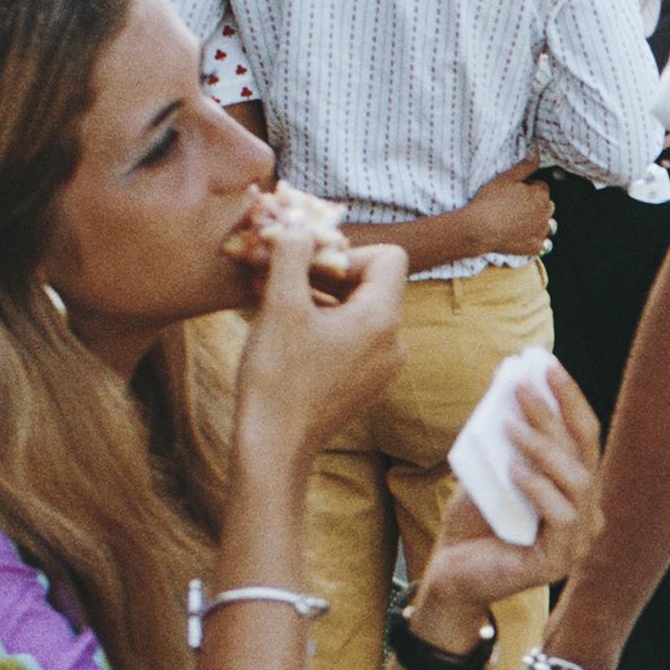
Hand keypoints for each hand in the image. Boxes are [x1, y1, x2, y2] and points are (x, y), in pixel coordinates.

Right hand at [229, 205, 402, 468]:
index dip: (348, 252)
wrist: (275, 448)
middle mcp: (395, 344)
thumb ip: (291, 253)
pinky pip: (355, 341)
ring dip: (324, 301)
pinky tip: (291, 338)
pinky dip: (328, 329)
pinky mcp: (367, 385)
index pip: (390, 257)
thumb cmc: (277, 378)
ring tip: (281, 308)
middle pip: (374, 284)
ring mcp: (383, 368)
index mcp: (383, 320)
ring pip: (361, 313)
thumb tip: (297, 220)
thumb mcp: (280, 305)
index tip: (309, 268)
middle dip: (329, 275)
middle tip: (286, 280)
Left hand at [413, 371, 602, 626]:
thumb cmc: (473, 521)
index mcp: (577, 488)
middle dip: (554, 413)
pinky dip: (538, 488)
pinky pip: (560, 516)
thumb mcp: (492, 469)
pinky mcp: (558, 563)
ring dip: (544, 447)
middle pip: (583, 452)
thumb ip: (509, 440)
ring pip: (578, 480)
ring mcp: (578, 541)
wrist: (450, 572)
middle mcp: (587, 513)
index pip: (584, 435)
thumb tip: (513, 386)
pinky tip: (514, 471)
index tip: (546, 364)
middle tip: (524, 386)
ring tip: (510, 425)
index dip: (569, 398)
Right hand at [456, 168, 558, 265]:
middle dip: (534, 204)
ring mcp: (541, 232)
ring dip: (537, 221)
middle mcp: (545, 213)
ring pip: (546, 223)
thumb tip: (537, 153)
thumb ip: (525, 166)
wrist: (479, 229)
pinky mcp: (535, 247)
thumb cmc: (490, 200)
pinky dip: (534, 239)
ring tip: (516, 221)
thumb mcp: (506, 178)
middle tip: (512, 207)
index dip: (527, 188)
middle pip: (545, 205)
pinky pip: (542, 242)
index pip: (541, 187)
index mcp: (540, 195)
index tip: (513, 192)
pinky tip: (520, 236)